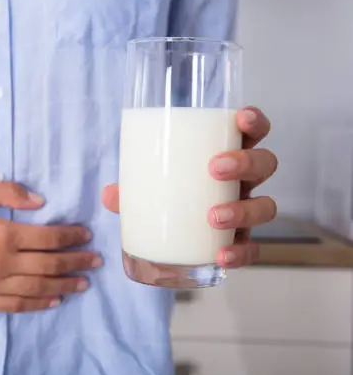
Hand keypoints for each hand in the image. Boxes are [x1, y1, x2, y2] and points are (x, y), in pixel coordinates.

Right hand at [0, 180, 99, 312]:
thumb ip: (5, 191)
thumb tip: (40, 201)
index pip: (47, 238)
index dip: (71, 237)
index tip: (86, 235)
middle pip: (48, 265)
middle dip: (76, 262)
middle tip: (96, 262)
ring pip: (35, 288)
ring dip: (63, 285)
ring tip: (83, 284)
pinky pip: (13, 305)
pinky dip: (36, 303)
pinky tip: (51, 301)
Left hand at [102, 106, 276, 268]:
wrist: (172, 240)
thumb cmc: (166, 199)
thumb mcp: (146, 189)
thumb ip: (130, 190)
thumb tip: (108, 194)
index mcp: (226, 156)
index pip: (252, 131)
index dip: (254, 121)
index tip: (241, 118)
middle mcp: (243, 182)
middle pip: (265, 163)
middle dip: (245, 162)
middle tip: (214, 169)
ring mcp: (246, 211)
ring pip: (266, 206)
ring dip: (243, 210)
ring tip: (213, 217)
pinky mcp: (242, 242)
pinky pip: (254, 248)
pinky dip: (241, 253)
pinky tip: (221, 256)